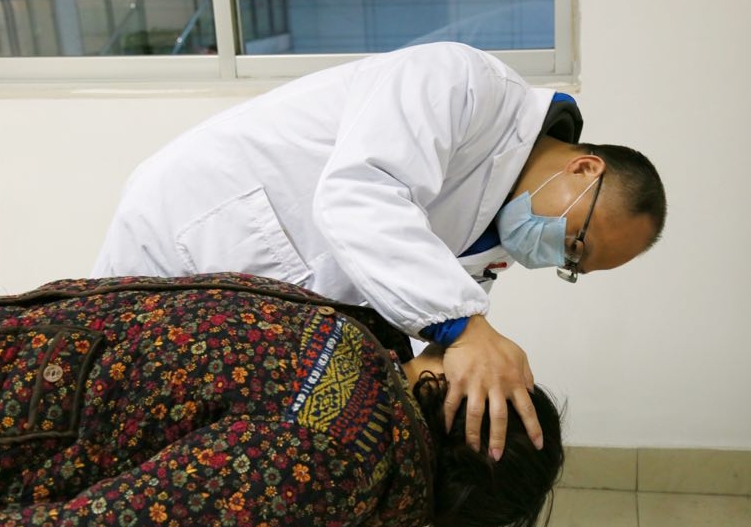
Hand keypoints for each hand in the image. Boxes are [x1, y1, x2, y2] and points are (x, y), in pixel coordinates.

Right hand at [442, 314, 542, 459]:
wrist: (469, 330)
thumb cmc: (495, 344)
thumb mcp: (519, 355)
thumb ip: (526, 375)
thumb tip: (532, 393)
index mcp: (513, 380)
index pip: (526, 408)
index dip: (533, 428)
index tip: (537, 445)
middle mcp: (495, 385)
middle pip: (499, 418)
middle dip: (498, 439)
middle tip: (496, 457)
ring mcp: (475, 384)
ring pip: (475, 415)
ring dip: (473, 435)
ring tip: (473, 450)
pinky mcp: (457, 382)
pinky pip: (452, 404)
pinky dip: (448, 419)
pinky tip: (447, 430)